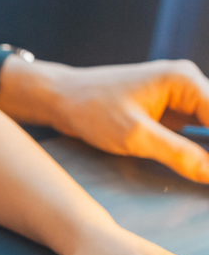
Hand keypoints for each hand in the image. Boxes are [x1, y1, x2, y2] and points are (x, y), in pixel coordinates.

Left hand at [38, 59, 208, 182]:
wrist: (60, 99)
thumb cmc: (91, 109)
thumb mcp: (135, 136)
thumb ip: (178, 155)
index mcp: (184, 81)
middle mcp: (188, 83)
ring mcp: (181, 97)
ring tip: (207, 173)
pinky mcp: (171, 111)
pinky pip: (199, 129)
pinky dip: (204, 148)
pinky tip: (204, 166)